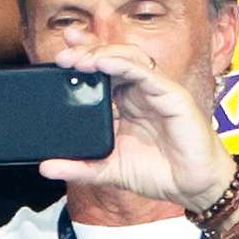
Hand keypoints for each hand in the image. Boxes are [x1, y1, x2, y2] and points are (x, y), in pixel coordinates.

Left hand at [37, 32, 232, 210]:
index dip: (83, 58)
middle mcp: (140, 92)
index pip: (102, 72)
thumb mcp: (109, 170)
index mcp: (126, 104)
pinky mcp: (173, 95)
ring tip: (79, 60)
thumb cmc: (159, 173)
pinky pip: (146, 74)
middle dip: (87, 51)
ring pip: (129, 58)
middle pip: (113, 58)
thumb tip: (45, 167)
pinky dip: (124, 65)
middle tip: (62, 55)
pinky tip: (104, 63)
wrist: (193, 187)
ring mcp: (157, 91)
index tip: (57, 55)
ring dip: (102, 54)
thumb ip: (80, 168)